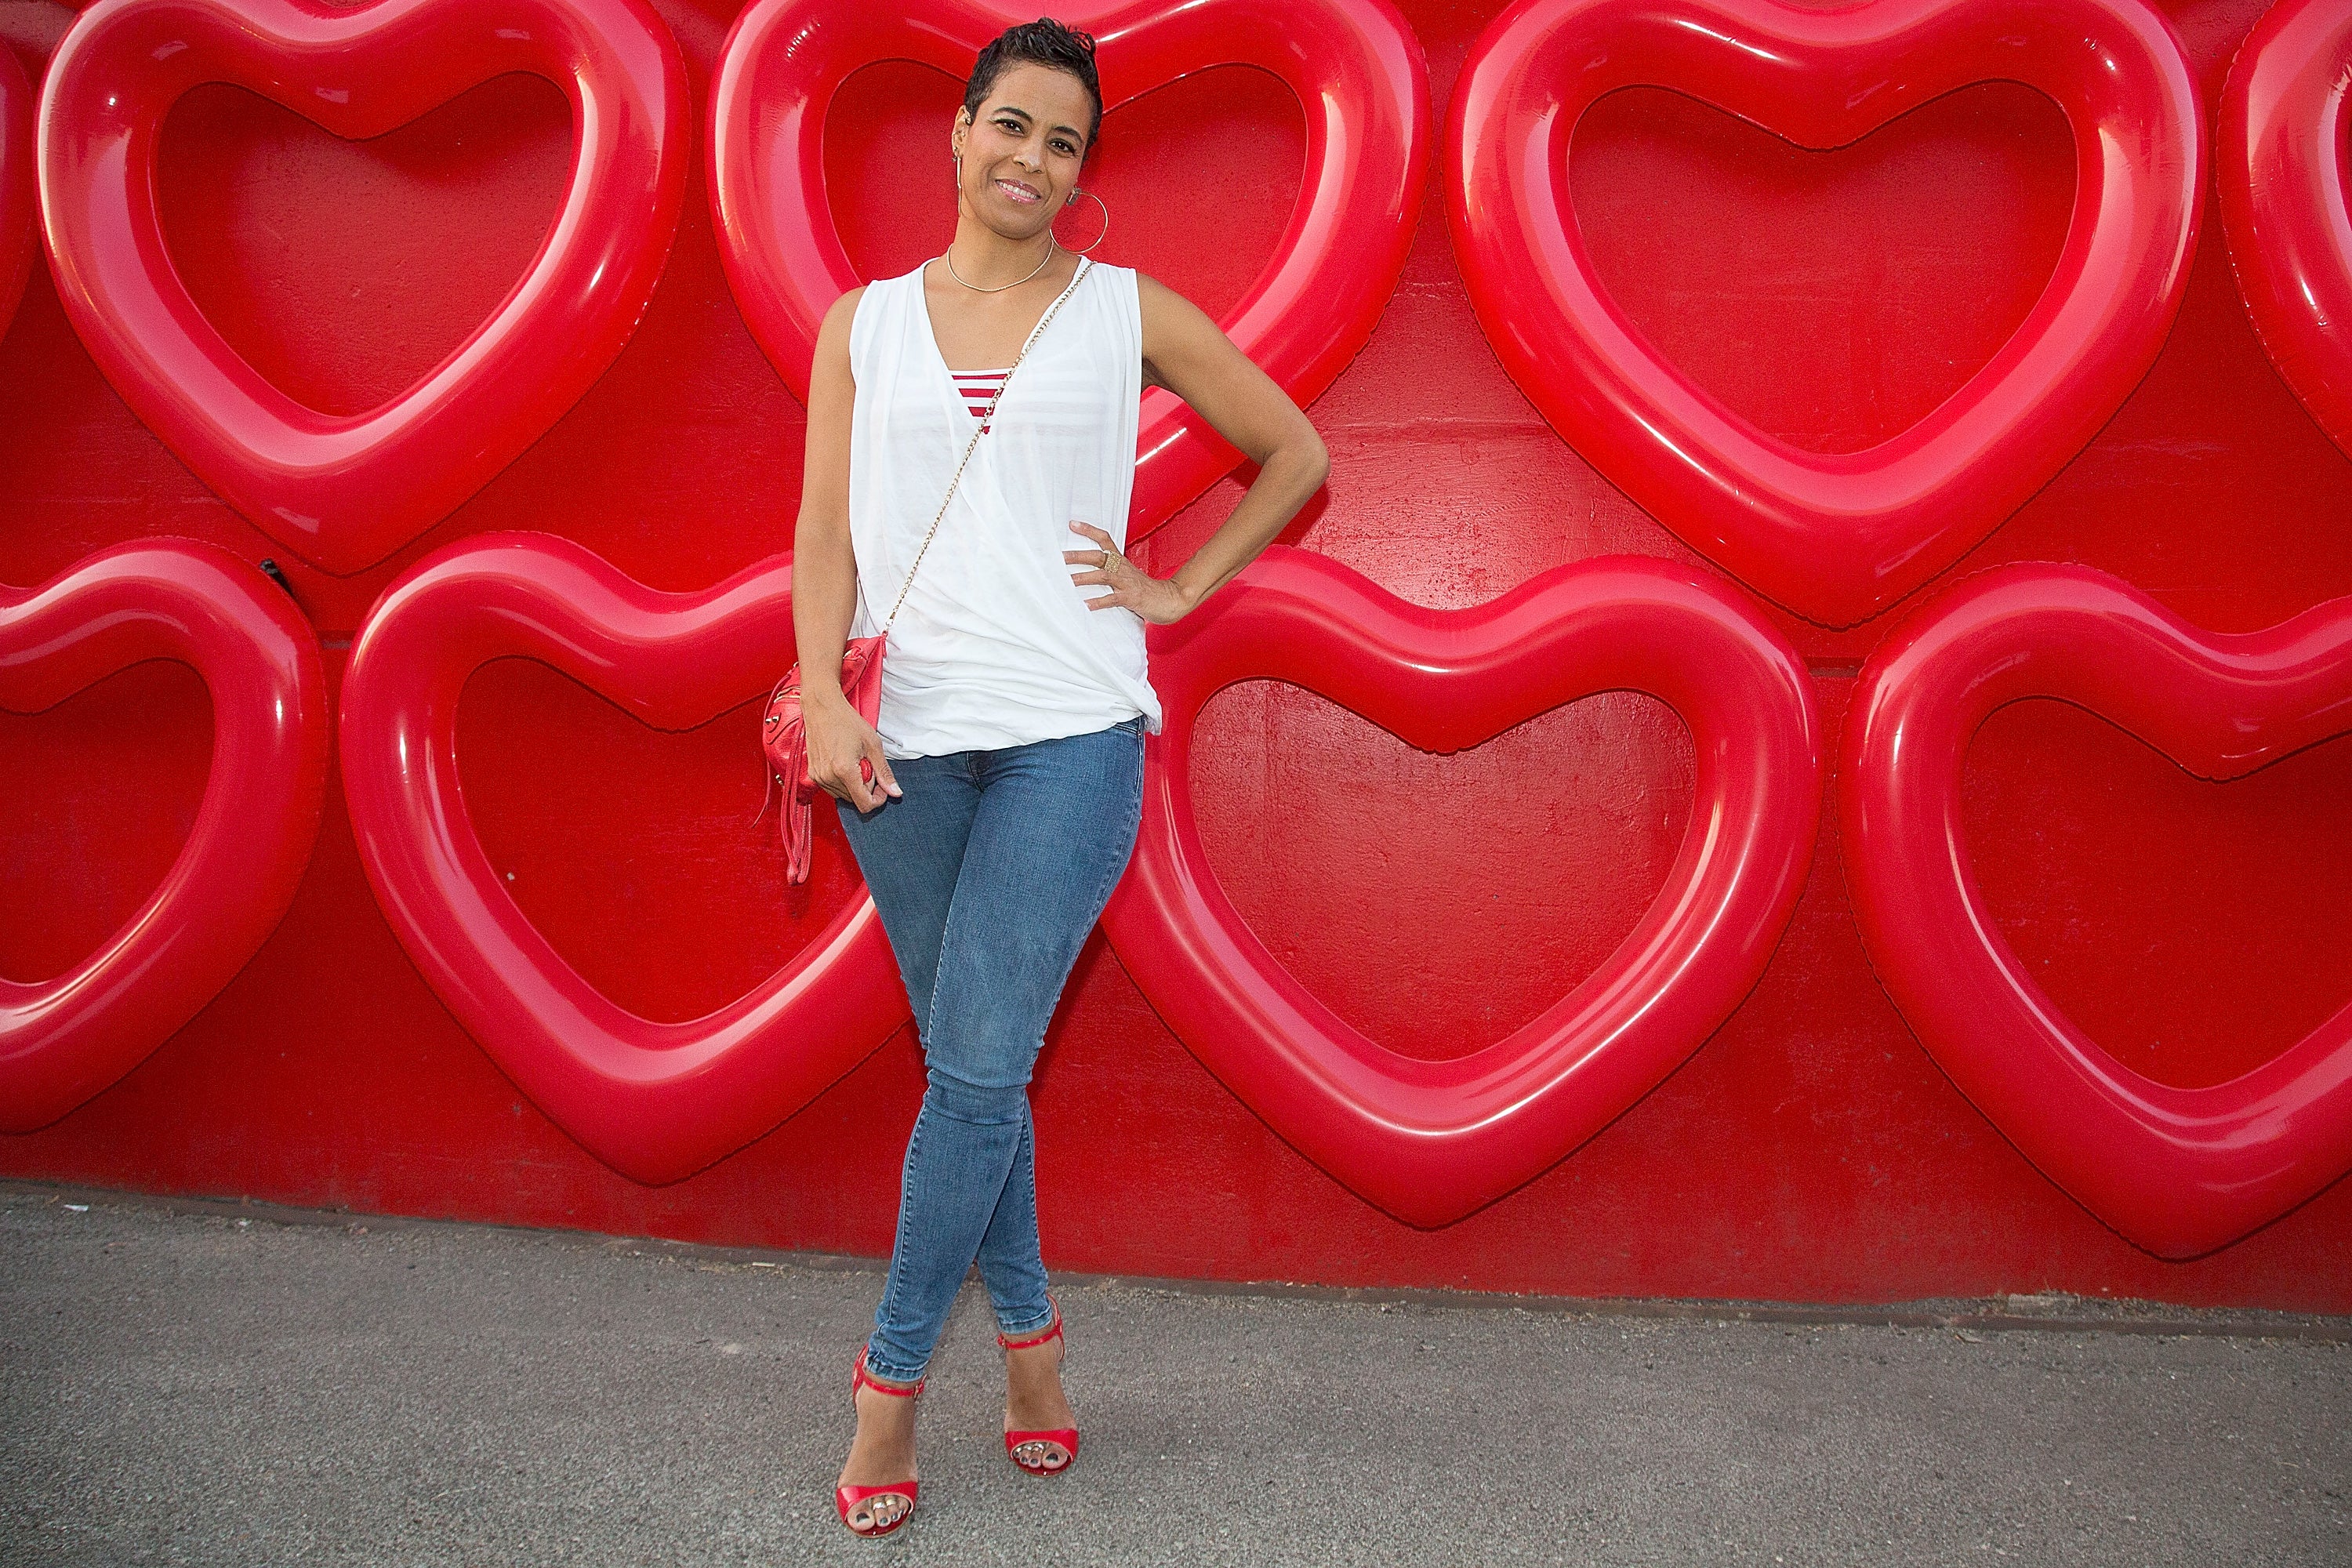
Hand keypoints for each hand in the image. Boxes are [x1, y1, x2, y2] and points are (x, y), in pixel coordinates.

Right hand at [803, 693, 899, 811]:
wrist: (822, 707)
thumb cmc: (846, 721)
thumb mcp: (873, 745)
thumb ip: (884, 772)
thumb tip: (895, 792)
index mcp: (844, 770)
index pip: (864, 804)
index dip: (877, 799)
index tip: (881, 786)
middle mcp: (828, 777)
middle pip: (854, 799)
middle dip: (866, 787)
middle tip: (867, 764)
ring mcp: (818, 776)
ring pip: (843, 795)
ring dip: (853, 784)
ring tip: (854, 761)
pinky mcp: (812, 774)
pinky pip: (832, 788)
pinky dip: (842, 780)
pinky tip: (843, 762)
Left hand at [1065, 521, 1192, 624]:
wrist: (1170, 599)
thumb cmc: (1145, 589)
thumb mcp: (1127, 574)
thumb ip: (1110, 570)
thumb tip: (1086, 569)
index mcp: (1121, 561)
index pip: (1105, 539)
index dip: (1089, 530)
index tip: (1073, 524)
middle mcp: (1122, 569)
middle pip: (1098, 557)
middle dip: (1078, 556)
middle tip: (1060, 557)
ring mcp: (1127, 583)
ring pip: (1102, 576)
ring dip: (1083, 578)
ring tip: (1067, 581)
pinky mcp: (1131, 598)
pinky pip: (1112, 599)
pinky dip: (1099, 602)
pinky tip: (1086, 605)